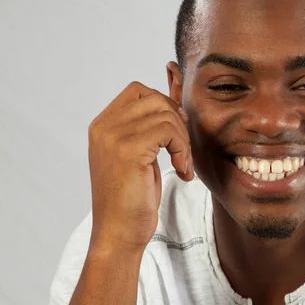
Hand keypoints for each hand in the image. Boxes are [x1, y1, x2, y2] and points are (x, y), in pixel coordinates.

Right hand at [86, 81, 192, 254]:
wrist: (119, 233)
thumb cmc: (131, 198)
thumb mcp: (138, 155)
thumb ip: (146, 128)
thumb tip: (175, 104)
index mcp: (102, 125)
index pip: (138, 90)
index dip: (165, 104)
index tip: (176, 131)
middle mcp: (103, 127)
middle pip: (155, 98)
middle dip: (177, 121)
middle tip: (183, 149)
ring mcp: (113, 137)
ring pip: (166, 115)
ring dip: (183, 140)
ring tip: (183, 164)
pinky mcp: (128, 150)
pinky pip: (170, 131)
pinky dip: (184, 150)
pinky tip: (182, 171)